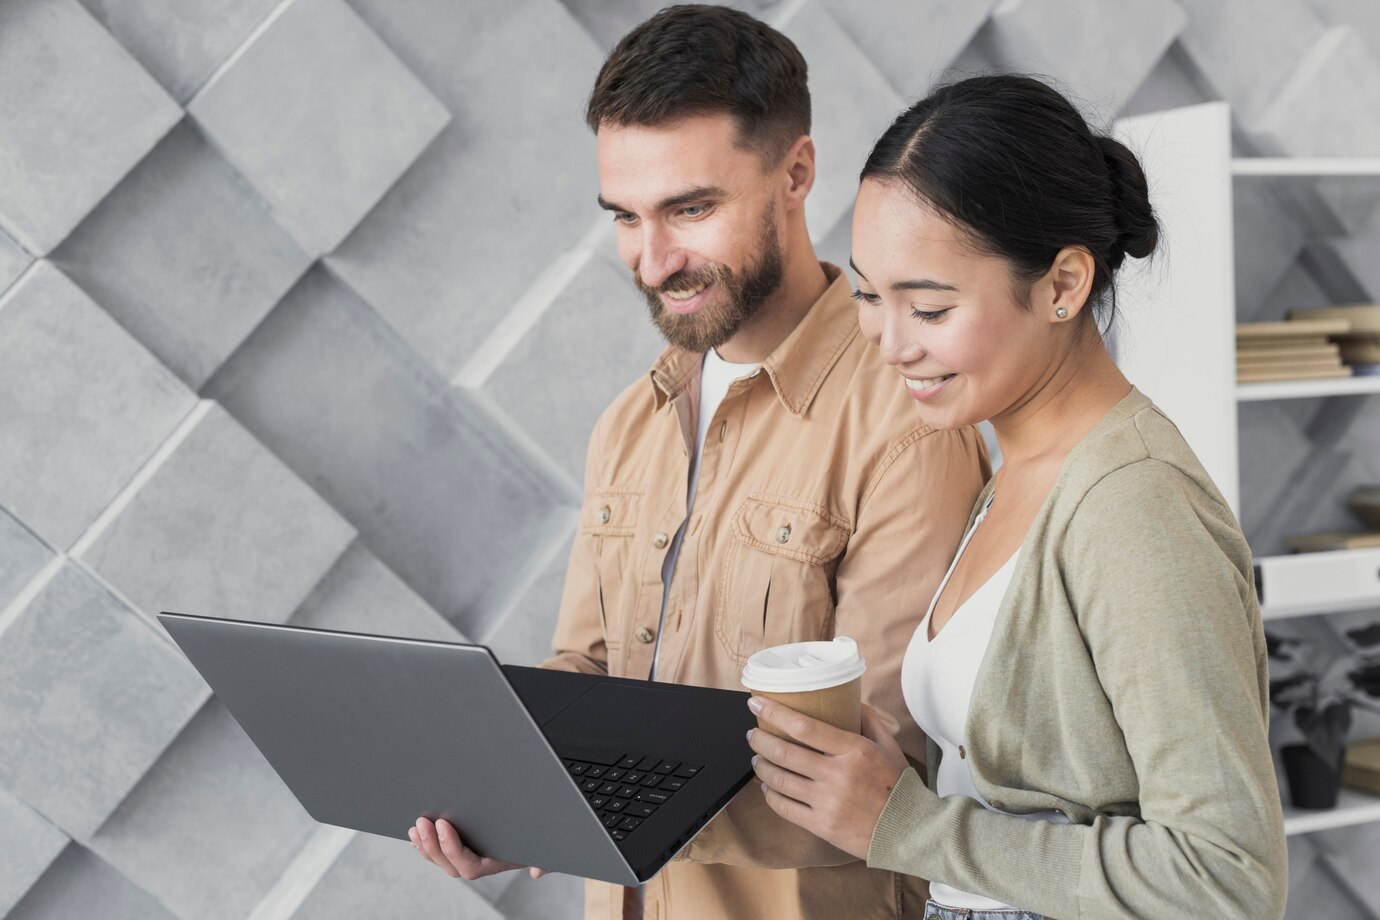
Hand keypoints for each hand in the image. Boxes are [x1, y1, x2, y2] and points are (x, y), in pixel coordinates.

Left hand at [409, 817, 547, 880]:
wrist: (541, 831)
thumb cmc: (542, 837)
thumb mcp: (548, 847)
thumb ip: (546, 860)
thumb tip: (538, 872)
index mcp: (498, 863)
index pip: (470, 866)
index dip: (453, 848)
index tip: (443, 825)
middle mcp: (482, 863)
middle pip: (451, 865)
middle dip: (433, 845)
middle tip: (422, 823)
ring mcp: (471, 856)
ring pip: (443, 861)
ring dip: (426, 845)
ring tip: (416, 828)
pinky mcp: (463, 845)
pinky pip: (441, 853)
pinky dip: (427, 846)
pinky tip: (417, 837)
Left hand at [746, 700, 908, 858]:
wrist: (909, 832)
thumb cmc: (898, 787)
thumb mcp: (888, 747)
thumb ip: (869, 721)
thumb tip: (850, 700)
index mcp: (854, 750)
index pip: (805, 727)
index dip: (775, 714)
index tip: (757, 705)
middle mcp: (838, 775)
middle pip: (785, 752)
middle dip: (761, 740)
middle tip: (753, 734)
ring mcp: (828, 802)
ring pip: (780, 779)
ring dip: (761, 766)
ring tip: (756, 759)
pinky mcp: (822, 825)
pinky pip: (785, 808)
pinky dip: (770, 794)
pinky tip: (767, 786)